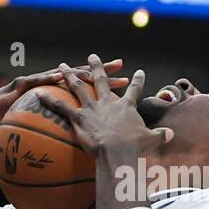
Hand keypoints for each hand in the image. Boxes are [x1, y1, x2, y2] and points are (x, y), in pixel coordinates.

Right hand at [0, 59, 127, 133]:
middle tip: (122, 64)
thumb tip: (88, 147)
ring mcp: (42, 81)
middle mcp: (57, 84)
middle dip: (103, 70)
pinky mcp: (25, 84)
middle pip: (85, 77)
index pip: (93, 87)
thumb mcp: (46, 128)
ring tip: (89, 66)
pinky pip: (38, 81)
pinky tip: (57, 74)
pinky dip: (48, 77)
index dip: (111, 84)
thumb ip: (66, 131)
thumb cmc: (22, 121)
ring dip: (76, 70)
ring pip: (62, 75)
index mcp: (65, 96)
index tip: (132, 80)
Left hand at [37, 53, 172, 158]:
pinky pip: (60, 106)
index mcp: (126, 107)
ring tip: (62, 66)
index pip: (134, 90)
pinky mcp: (78, 118)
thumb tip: (170, 134)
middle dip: (96, 67)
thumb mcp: (151, 140)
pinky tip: (38, 93)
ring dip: (69, 75)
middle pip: (100, 80)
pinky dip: (49, 100)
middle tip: (92, 56)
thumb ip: (159, 135)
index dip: (137, 80)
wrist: (118, 151)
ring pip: (78, 87)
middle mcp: (108, 102)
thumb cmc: (135, 147)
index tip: (139, 71)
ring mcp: (92, 108)